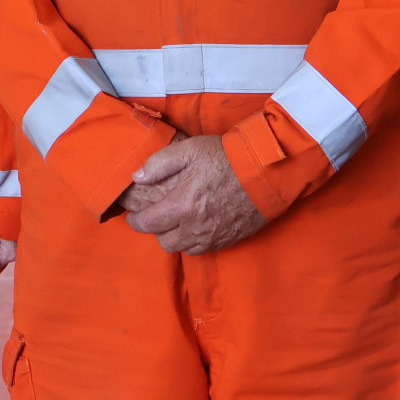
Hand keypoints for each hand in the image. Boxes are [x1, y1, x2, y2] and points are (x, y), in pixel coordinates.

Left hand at [119, 135, 266, 254]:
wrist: (266, 172)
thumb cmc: (227, 158)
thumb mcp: (189, 149)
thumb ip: (159, 163)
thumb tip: (138, 177)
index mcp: (182, 204)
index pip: (147, 224)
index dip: (135, 221)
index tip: (133, 214)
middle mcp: (195, 227)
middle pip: (163, 241)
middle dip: (155, 229)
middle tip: (156, 215)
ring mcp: (213, 236)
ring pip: (182, 248)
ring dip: (174, 237)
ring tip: (175, 221)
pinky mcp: (227, 240)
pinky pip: (202, 250)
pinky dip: (193, 241)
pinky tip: (194, 225)